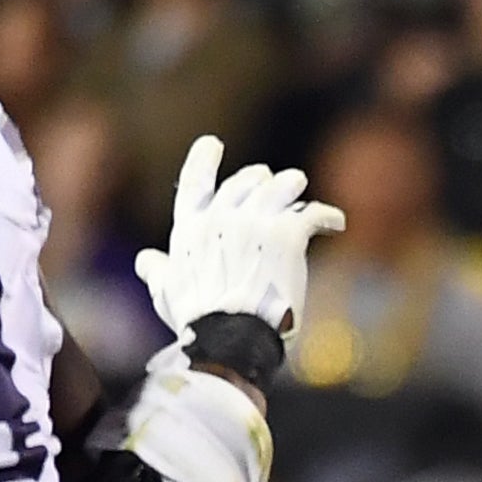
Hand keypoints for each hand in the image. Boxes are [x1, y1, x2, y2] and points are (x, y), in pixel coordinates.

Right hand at [134, 136, 345, 342]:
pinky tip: (336, 223)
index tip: (212, 143)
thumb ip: (158, 270)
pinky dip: (327, 217)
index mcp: (191, 228)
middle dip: (258, 180)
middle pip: (245, 183)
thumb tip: (145, 260)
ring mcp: (256, 222)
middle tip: (269, 180)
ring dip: (291, 185)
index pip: (195, 181)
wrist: (232, 338)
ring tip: (299, 184)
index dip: (203, 159)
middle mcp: (223, 216)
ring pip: (281, 187)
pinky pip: (313, 214)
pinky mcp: (288, 236)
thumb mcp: (167, 292)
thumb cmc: (199, 320)